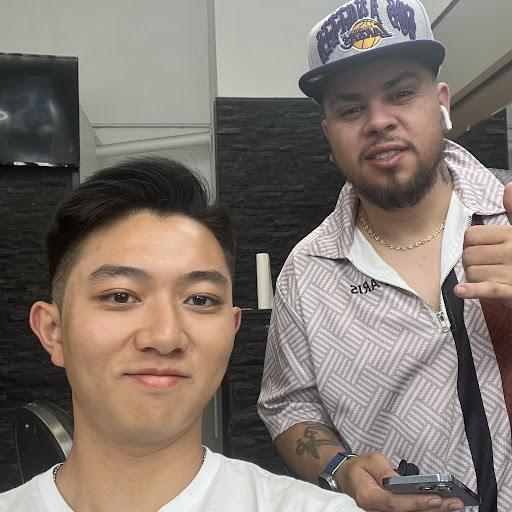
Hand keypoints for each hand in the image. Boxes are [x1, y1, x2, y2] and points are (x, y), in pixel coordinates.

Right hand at [336, 452, 463, 511]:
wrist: (349, 476)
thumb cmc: (360, 467)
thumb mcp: (371, 460)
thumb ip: (385, 471)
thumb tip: (400, 482)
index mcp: (369, 497)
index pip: (394, 503)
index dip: (415, 502)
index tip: (435, 497)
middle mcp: (377, 510)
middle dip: (433, 509)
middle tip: (454, 502)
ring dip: (434, 511)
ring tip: (454, 504)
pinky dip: (427, 509)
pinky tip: (443, 506)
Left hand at [454, 183, 511, 307]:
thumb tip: (509, 186)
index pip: (471, 235)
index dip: (468, 244)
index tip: (478, 249)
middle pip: (468, 255)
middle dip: (469, 262)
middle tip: (482, 266)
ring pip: (472, 272)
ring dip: (473, 279)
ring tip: (488, 278)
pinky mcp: (511, 292)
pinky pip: (487, 289)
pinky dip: (472, 290)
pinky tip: (461, 290)